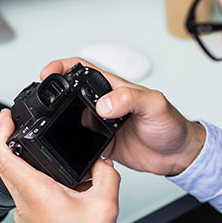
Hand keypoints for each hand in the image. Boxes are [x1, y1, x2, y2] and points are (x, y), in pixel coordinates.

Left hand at [0, 109, 120, 222]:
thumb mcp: (105, 204)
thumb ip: (106, 174)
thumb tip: (102, 159)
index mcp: (37, 193)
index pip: (4, 157)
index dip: (0, 133)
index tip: (4, 118)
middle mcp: (25, 202)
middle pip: (4, 164)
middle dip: (6, 139)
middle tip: (14, 123)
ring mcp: (23, 212)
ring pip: (13, 178)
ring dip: (17, 158)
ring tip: (30, 144)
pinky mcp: (29, 220)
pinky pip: (23, 191)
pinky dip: (30, 176)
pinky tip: (49, 175)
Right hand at [40, 58, 205, 175]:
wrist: (177, 155)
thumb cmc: (172, 125)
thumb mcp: (155, 105)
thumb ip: (130, 99)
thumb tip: (104, 104)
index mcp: (114, 88)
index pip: (82, 70)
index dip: (62, 67)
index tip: (48, 72)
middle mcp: (104, 104)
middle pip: (70, 94)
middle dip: (54, 95)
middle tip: (44, 102)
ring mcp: (100, 124)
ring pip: (70, 119)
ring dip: (61, 122)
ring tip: (54, 125)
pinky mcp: (100, 144)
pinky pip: (78, 142)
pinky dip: (71, 144)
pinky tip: (72, 146)